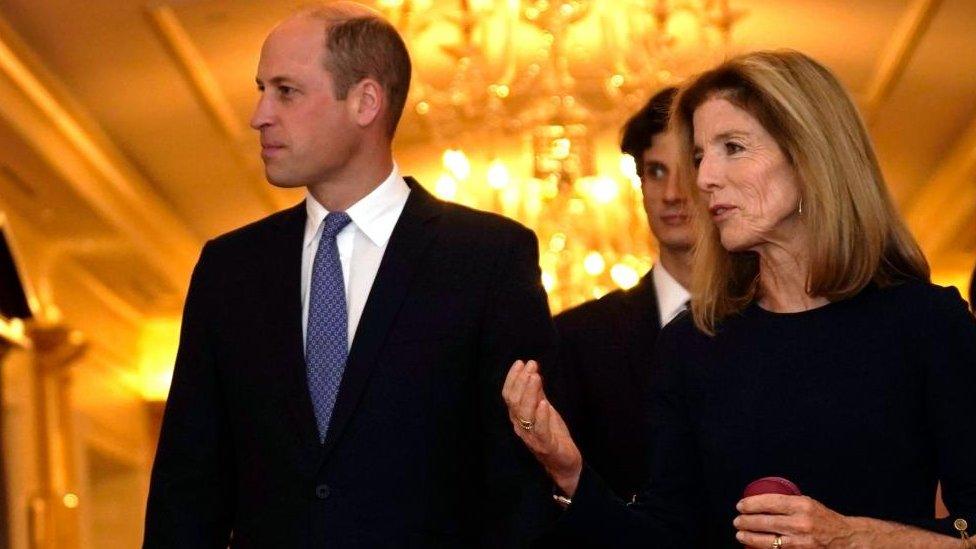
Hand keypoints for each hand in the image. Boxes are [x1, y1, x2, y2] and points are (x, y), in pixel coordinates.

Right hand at [501, 360, 582, 495]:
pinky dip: (541, 416)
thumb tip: (532, 372)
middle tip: (531, 366)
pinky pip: (539, 430)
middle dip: (521, 381)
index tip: (521, 362)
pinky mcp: (545, 446)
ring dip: (529, 393)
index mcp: (518, 417)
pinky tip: (543, 403)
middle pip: (514, 402)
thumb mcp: (544, 410)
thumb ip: (537, 394)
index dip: (513, 378)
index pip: (509, 395)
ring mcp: (531, 437)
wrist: (564, 463)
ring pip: (524, 414)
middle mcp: (520, 427)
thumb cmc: (552, 435)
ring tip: (536, 377)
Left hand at [733, 494, 856, 547]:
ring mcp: (801, 542)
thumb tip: (758, 502)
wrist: (847, 539)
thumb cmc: (823, 520)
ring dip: (750, 538)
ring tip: (740, 535)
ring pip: (768, 541)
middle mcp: (801, 523)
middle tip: (737, 521)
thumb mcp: (808, 504)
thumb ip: (787, 503)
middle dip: (746, 522)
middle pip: (765, 522)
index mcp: (802, 506)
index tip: (740, 506)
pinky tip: (753, 547)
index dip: (751, 504)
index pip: (770, 502)